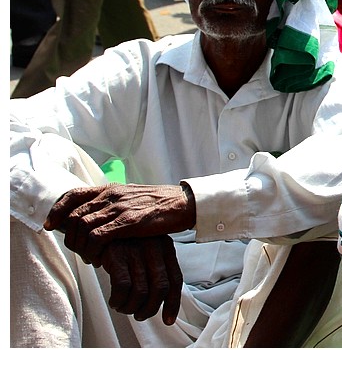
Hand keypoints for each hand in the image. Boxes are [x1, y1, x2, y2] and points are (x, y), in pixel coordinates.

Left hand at [44, 184, 195, 266]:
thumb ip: (115, 203)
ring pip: (82, 227)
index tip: (51, 225)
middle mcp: (111, 195)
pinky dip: (93, 250)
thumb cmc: (162, 204)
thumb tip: (98, 216)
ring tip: (90, 257)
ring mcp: (119, 208)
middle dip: (69, 236)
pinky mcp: (128, 222)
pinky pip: (97, 237)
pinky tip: (100, 258)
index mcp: (111, 188)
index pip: (73, 195)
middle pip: (73, 215)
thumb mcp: (133, 198)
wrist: (186, 203)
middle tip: (78, 250)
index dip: (57, 211)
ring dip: (81, 246)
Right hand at [100, 235, 183, 324]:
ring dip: (132, 307)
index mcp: (166, 247)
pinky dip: (119, 300)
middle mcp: (154, 248)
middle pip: (160, 289)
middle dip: (150, 308)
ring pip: (142, 291)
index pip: (176, 280)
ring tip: (124, 308)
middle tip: (140, 314)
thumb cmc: (126, 242)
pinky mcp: (117, 254)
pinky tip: (115, 301)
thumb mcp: (148, 250)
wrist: (101, 224)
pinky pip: (122, 286)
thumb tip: (164, 301)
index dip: (173, 304)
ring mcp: (136, 250)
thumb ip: (157, 269)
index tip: (168, 319)